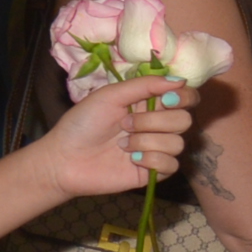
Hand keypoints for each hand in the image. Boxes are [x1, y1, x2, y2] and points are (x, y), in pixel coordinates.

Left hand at [36, 74, 192, 200]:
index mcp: (150, 103)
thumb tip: (179, 80)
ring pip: (177, 143)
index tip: (167, 99)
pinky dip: (151, 160)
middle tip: (126, 124)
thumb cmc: (82, 124)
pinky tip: (132, 160)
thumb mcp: (110, 96)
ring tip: (122, 145)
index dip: (185, 97)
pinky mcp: (155, 171)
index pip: (186, 97)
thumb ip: (145, 85)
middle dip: (154, 122)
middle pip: (184, 120)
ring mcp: (158, 148)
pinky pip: (172, 164)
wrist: (64, 159)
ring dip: (146, 142)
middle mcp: (158, 125)